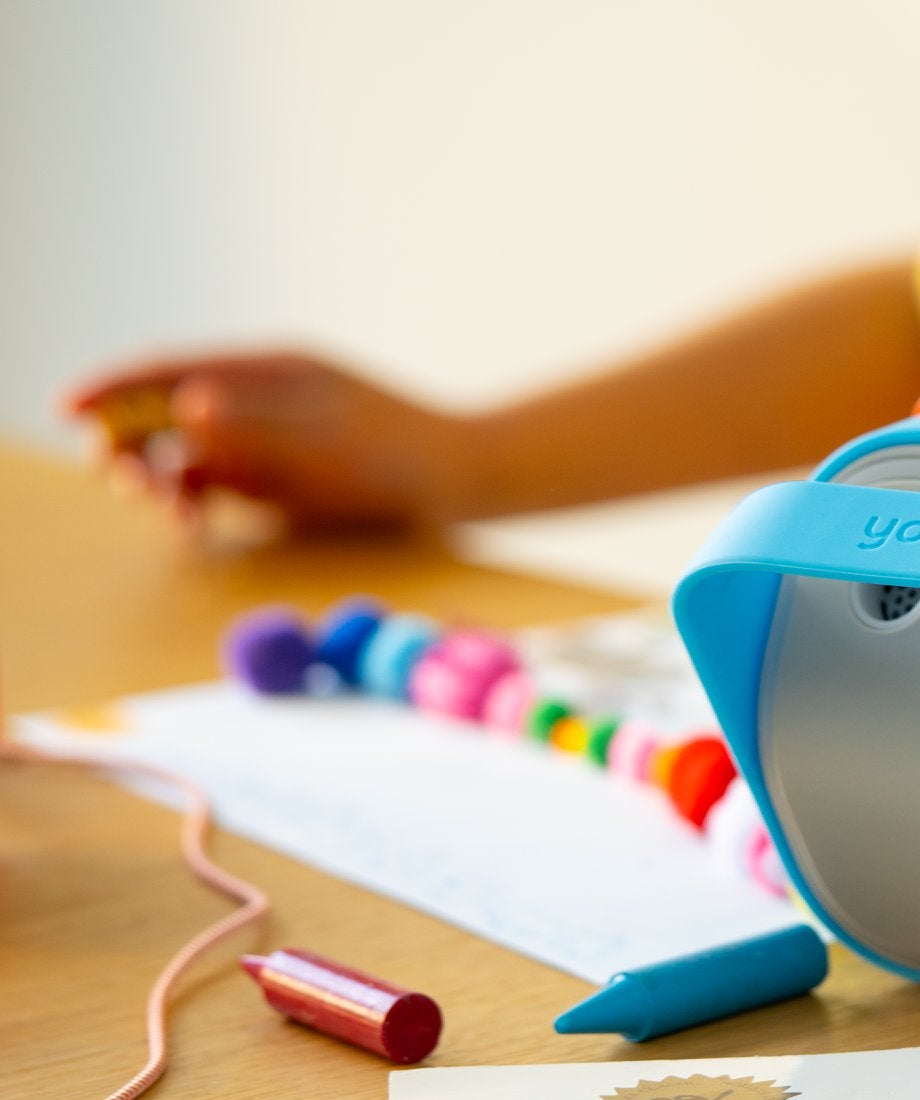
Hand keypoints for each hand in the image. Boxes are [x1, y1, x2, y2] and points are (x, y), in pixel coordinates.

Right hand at [64, 351, 471, 531]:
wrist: (462, 483)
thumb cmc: (400, 456)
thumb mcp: (323, 442)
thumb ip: (252, 430)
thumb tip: (185, 407)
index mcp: (271, 368)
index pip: (173, 369)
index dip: (115, 387)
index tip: (69, 409)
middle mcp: (261, 399)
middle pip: (168, 411)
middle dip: (132, 442)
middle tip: (123, 479)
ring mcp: (267, 440)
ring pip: (186, 453)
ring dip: (159, 478)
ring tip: (167, 511)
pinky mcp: (277, 480)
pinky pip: (215, 485)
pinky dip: (192, 501)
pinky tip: (191, 523)